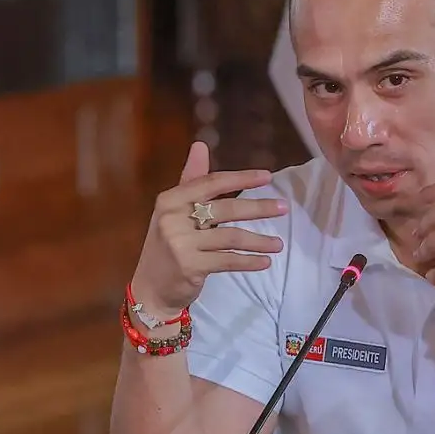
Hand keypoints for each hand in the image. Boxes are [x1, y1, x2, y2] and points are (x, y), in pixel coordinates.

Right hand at [129, 142, 286, 315]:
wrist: (150, 288)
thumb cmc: (167, 247)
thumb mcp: (174, 212)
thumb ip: (191, 180)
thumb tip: (200, 145)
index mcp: (170, 199)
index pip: (211, 183)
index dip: (241, 179)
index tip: (267, 177)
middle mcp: (173, 218)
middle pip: (225, 208)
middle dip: (258, 208)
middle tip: (284, 208)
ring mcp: (180, 243)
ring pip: (230, 236)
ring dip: (259, 240)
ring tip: (278, 244)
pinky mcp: (190, 266)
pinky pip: (228, 260)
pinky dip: (249, 261)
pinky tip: (264, 262)